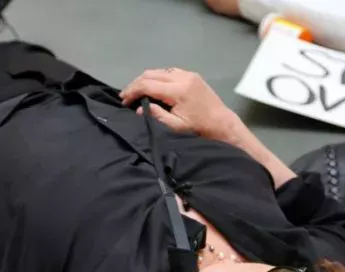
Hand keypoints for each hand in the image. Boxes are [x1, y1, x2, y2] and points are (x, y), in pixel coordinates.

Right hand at [120, 68, 239, 141]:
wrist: (221, 123)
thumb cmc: (198, 128)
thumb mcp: (176, 126)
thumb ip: (156, 116)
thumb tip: (140, 108)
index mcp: (178, 90)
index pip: (147, 84)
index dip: (132, 91)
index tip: (123, 100)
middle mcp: (182, 77)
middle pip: (151, 74)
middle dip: (136, 84)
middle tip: (126, 96)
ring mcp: (188, 74)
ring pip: (159, 71)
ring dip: (146, 80)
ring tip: (137, 92)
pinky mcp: (191, 75)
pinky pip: (169, 72)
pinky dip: (158, 78)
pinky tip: (154, 88)